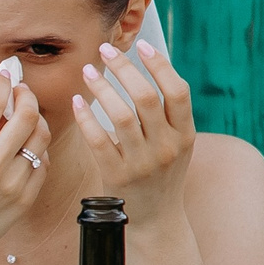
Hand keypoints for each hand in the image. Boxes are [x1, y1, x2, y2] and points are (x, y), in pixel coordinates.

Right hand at [0, 69, 50, 261]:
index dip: (3, 81)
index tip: (6, 72)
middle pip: (26, 116)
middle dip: (27, 97)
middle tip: (22, 93)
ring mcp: (11, 184)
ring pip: (40, 138)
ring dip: (36, 123)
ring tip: (27, 120)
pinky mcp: (25, 199)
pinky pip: (43, 164)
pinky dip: (37, 152)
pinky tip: (26, 150)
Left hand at [72, 39, 196, 223]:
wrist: (157, 218)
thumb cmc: (162, 172)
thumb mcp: (177, 143)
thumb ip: (168, 113)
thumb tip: (150, 68)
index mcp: (185, 135)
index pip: (178, 92)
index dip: (161, 66)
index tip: (142, 46)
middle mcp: (168, 147)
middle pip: (146, 98)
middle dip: (124, 69)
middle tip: (105, 49)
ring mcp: (143, 162)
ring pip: (121, 116)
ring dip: (102, 88)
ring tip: (87, 71)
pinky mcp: (118, 175)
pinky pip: (98, 140)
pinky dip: (86, 117)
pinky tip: (77, 101)